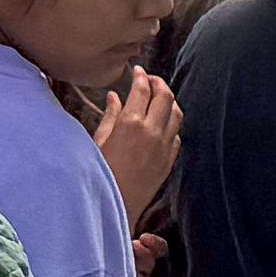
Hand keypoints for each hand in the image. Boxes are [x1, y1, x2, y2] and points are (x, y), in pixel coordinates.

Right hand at [96, 70, 182, 221]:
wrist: (116, 206)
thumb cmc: (99, 174)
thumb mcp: (98, 141)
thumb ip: (110, 115)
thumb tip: (114, 97)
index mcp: (131, 123)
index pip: (142, 89)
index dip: (141, 75)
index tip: (137, 71)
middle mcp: (152, 131)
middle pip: (165, 95)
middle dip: (158, 83)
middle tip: (149, 80)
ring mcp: (164, 146)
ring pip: (176, 112)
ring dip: (169, 101)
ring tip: (157, 98)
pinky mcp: (169, 160)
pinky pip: (177, 133)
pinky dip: (171, 122)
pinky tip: (161, 123)